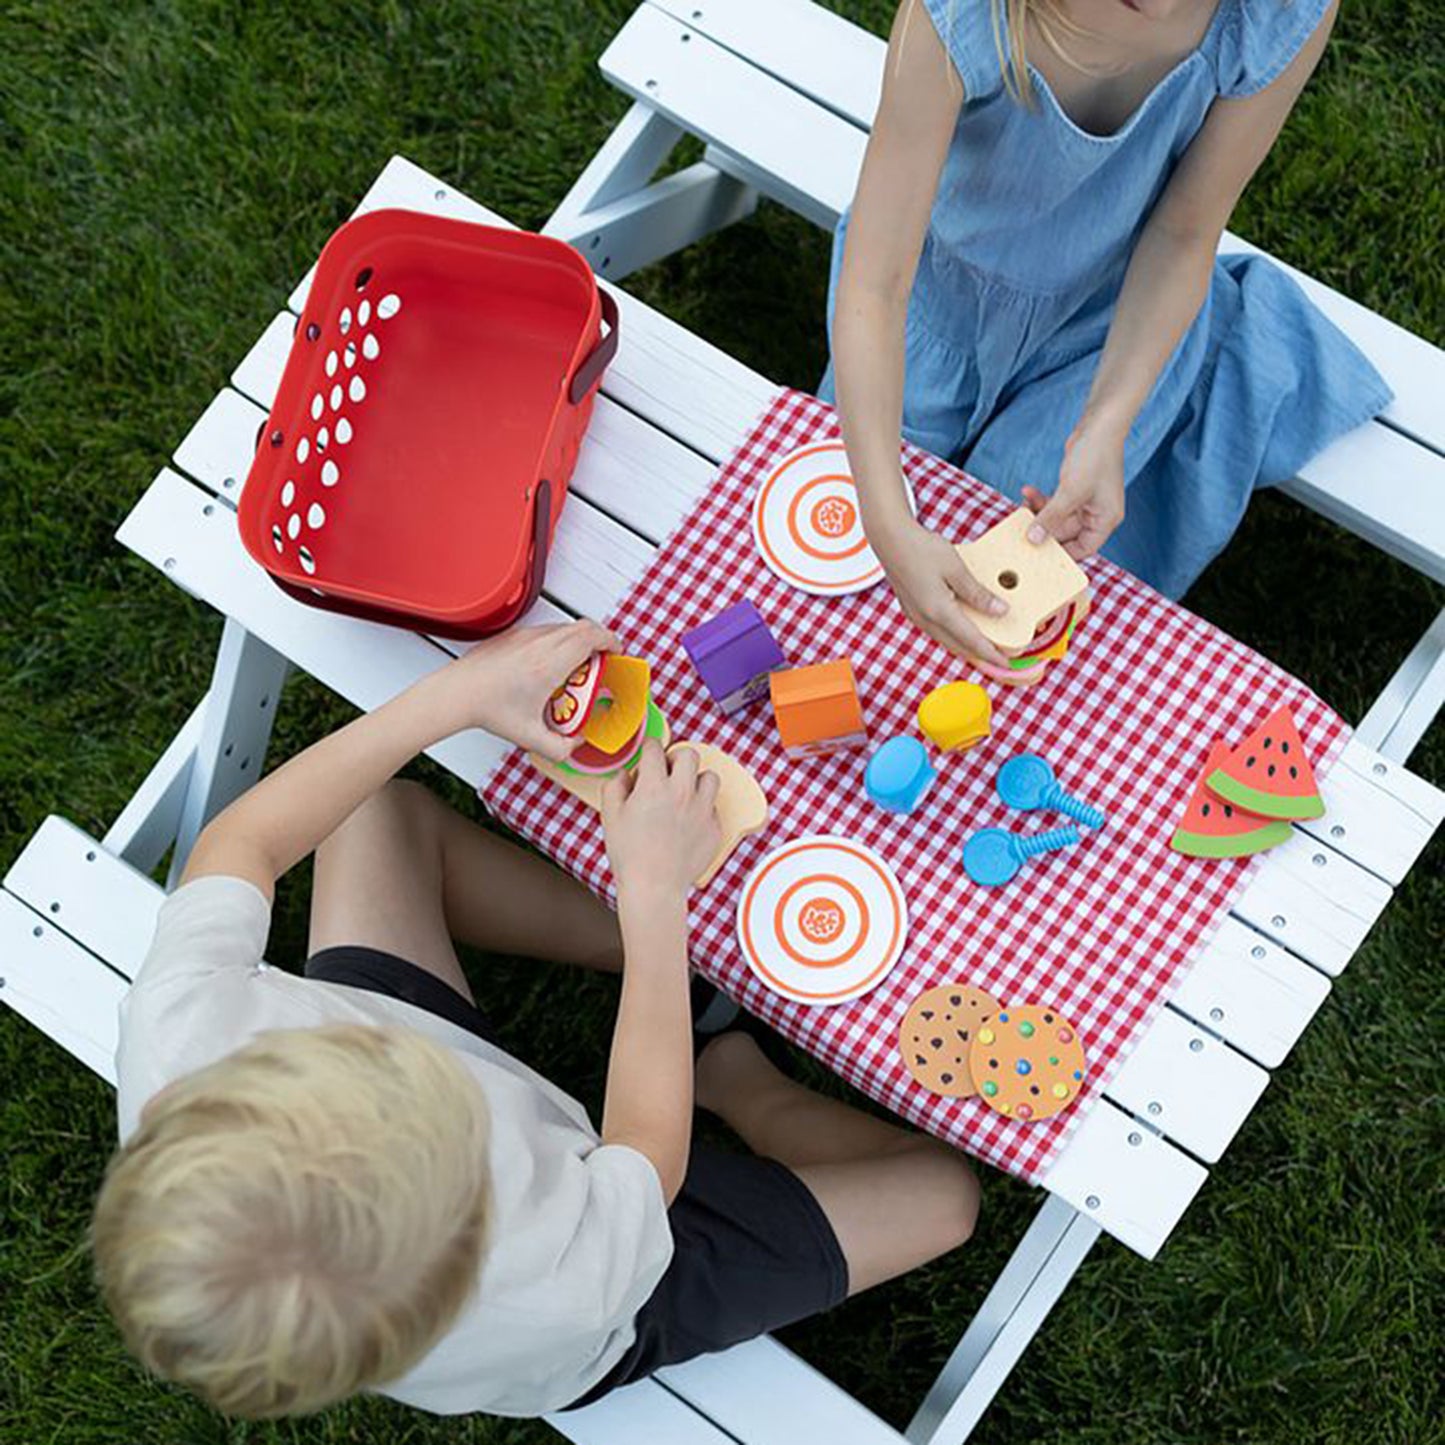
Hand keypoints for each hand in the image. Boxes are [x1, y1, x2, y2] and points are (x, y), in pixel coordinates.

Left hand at [434, 619, 618, 760]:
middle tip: (601, 661)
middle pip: (583, 627)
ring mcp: (525, 635)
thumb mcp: (531, 738)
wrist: (456, 693)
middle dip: (599, 641)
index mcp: (550, 664)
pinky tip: (550, 665)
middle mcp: (540, 643)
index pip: (592, 636)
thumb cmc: (488, 709)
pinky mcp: (513, 635)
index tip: (617, 652)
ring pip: (564, 627)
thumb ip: (561, 748)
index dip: (611, 641)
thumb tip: (577, 743)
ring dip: (578, 641)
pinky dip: (558, 642)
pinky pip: (546, 631)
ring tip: (576, 666)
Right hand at [601, 741, 720, 909]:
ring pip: (710, 777)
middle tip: (667, 772)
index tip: (648, 756)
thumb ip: (615, 786)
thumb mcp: (610, 815)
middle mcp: (683, 793)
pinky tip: (688, 821)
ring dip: (696, 780)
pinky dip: (702, 808)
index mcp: (654, 786)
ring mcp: (702, 810)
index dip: (649, 749)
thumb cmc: (630, 854)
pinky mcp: (714, 828)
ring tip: (683, 794)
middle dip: (676, 758)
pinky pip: (713, 807)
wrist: (654, 887)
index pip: (655, 748)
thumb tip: (625, 775)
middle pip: (689, 755)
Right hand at [872, 515, 1011, 664]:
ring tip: (984, 648)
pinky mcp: (912, 610)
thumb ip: (977, 593)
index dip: (991, 654)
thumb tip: (1001, 611)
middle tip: (999, 660)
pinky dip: (953, 637)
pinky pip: (937, 632)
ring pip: (946, 641)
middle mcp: (925, 620)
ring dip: (966, 648)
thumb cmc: (921, 548)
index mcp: (938, 611)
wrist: (889, 539)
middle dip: (980, 656)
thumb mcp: (956, 568)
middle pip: (958, 647)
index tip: (1007, 664)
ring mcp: (916, 617)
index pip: (971, 640)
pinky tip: (962, 631)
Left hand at [1024, 415, 1125, 560]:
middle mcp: (1098, 514)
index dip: (1061, 554)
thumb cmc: (1094, 457)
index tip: (1037, 556)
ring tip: (1022, 505)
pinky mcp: (1075, 491)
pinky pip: (1055, 504)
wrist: (1099, 425)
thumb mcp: (1070, 492)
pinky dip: (1042, 500)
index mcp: (1105, 520)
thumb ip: (1051, 518)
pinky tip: (1027, 491)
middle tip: (1021, 530)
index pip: (1083, 549)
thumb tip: (1033, 539)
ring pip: (1057, 518)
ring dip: (1039, 513)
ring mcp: (1086, 503)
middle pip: (1066, 535)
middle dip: (1043, 530)